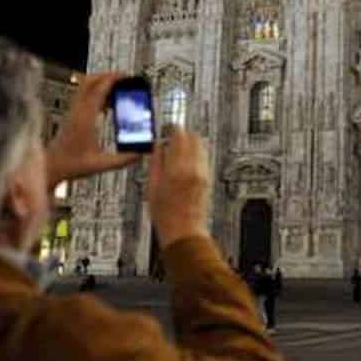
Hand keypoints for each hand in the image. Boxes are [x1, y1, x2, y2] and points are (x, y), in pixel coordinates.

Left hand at [45, 72, 139, 185]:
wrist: (51, 167)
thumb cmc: (71, 165)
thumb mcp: (100, 164)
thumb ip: (122, 160)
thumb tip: (140, 153)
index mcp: (85, 119)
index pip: (98, 90)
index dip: (112, 80)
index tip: (125, 76)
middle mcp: (77, 112)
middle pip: (89, 82)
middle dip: (107, 76)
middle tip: (122, 78)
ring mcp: (73, 112)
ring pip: (85, 87)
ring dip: (101, 84)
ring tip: (118, 89)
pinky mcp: (72, 116)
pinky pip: (85, 97)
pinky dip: (97, 94)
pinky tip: (108, 105)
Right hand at [145, 124, 210, 248]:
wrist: (184, 231)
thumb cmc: (166, 215)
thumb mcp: (152, 187)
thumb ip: (156, 162)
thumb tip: (158, 146)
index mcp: (177, 169)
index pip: (179, 135)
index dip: (172, 128)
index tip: (166, 128)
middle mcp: (194, 168)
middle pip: (194, 136)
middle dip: (182, 133)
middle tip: (172, 136)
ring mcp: (203, 173)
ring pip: (201, 145)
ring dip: (190, 142)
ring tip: (177, 149)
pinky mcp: (208, 178)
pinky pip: (204, 157)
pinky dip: (195, 153)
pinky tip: (184, 161)